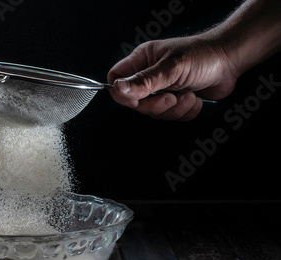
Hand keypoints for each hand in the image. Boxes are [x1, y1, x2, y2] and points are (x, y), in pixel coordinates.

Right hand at [107, 36, 239, 120]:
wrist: (230, 60)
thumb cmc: (202, 55)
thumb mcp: (171, 68)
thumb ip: (144, 81)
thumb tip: (118, 89)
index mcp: (142, 60)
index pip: (116, 79)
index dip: (123, 94)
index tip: (138, 99)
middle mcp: (148, 75)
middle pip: (135, 102)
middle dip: (155, 105)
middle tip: (171, 97)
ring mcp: (161, 89)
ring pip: (153, 112)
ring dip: (174, 109)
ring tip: (189, 95)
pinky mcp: (175, 101)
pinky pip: (170, 117)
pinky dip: (185, 112)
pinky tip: (194, 99)